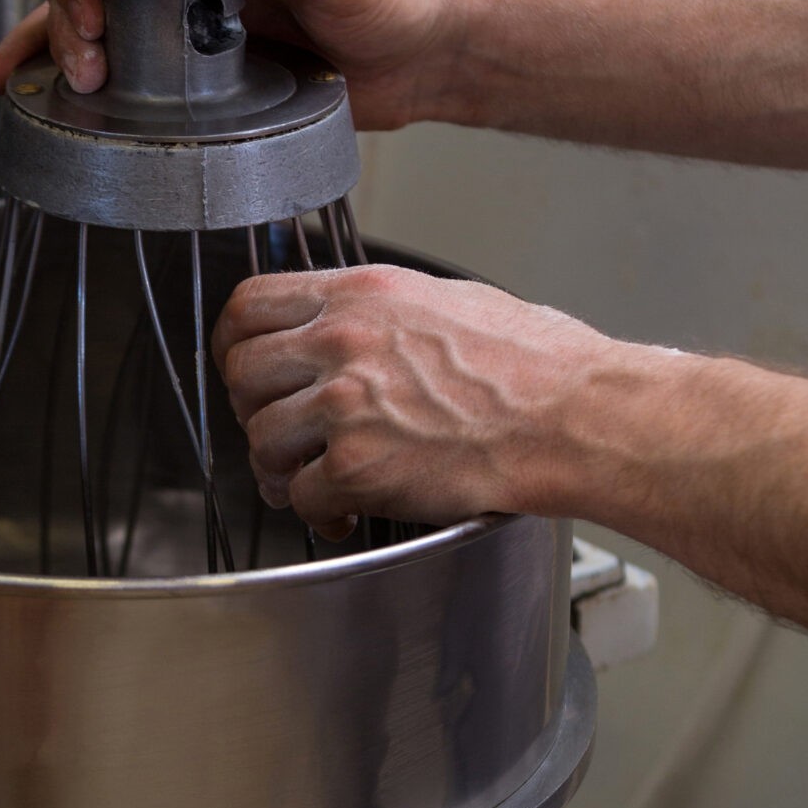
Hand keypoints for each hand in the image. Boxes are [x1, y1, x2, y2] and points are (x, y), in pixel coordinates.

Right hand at [0, 0, 457, 132]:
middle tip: (68, 77)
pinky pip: (137, 89)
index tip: (89, 22)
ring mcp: (195, 35)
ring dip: (53, 61)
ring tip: (12, 90)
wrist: (428, 53)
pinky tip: (60, 123)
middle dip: (60, 28)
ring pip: (104, 39)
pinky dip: (94, 104)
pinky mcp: (208, 85)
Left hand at [211, 265, 621, 532]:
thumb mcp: (446, 299)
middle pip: (243, 374)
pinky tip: (346, 511)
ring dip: (281, 468)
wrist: (573, 416)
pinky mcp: (359, 466)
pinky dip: (319, 512)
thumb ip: (380, 311)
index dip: (233, 342)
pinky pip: (302, 496)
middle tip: (279, 432)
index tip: (241, 365)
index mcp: (362, 294)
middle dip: (253, 410)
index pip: (250, 305)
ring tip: (311, 480)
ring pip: (262, 439)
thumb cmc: (535, 364)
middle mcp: (343, 342)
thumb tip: (346, 323)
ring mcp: (346, 405)